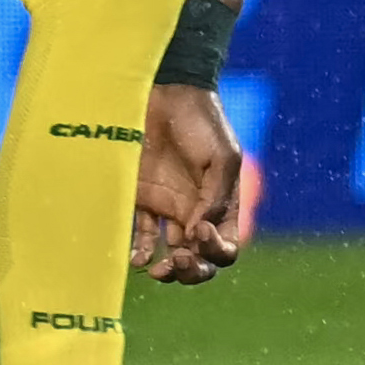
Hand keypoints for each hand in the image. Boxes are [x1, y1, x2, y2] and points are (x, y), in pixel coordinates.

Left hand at [131, 84, 249, 283]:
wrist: (166, 93)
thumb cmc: (202, 122)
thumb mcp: (222, 156)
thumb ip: (216, 197)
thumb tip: (200, 233)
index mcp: (223, 203)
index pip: (227, 245)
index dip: (217, 250)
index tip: (201, 231)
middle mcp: (198, 211)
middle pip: (201, 258)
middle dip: (194, 271)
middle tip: (180, 263)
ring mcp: (169, 207)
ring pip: (172, 253)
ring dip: (168, 269)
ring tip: (158, 269)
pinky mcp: (142, 198)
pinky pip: (142, 235)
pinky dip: (140, 251)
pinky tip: (137, 257)